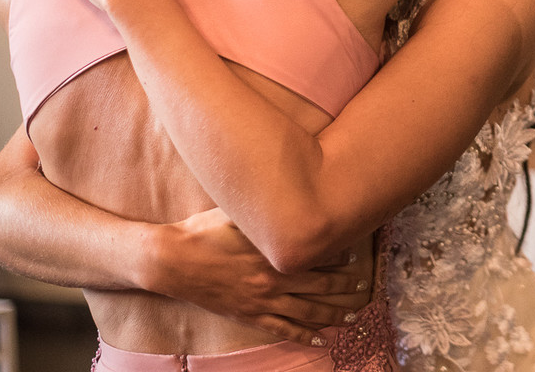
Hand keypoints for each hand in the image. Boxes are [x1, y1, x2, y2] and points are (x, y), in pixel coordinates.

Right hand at [149, 208, 364, 345]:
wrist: (172, 260)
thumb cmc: (204, 231)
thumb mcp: (237, 213)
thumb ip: (263, 210)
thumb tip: (286, 193)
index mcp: (271, 254)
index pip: (313, 257)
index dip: (337, 257)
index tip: (356, 255)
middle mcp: (271, 281)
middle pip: (317, 287)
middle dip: (343, 287)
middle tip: (362, 287)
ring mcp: (260, 302)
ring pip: (305, 312)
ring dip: (332, 314)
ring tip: (352, 316)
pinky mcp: (248, 316)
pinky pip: (281, 330)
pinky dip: (303, 336)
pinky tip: (321, 340)